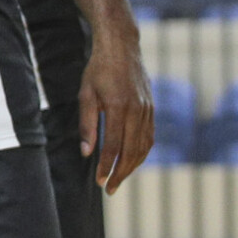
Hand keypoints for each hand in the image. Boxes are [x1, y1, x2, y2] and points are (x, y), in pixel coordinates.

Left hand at [81, 34, 153, 191]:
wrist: (122, 48)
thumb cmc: (98, 70)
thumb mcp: (85, 95)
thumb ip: (87, 124)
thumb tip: (86, 152)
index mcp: (118, 107)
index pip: (113, 146)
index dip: (106, 166)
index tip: (100, 181)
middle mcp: (137, 111)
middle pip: (131, 151)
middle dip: (120, 173)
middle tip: (110, 189)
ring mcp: (148, 110)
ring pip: (143, 147)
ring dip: (132, 166)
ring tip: (119, 179)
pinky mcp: (152, 109)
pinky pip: (149, 137)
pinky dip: (141, 153)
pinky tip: (132, 161)